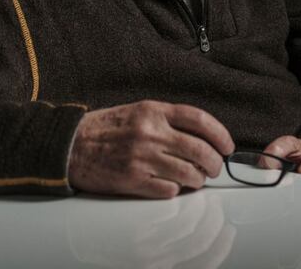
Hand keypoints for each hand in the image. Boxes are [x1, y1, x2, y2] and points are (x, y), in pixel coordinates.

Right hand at [68, 100, 233, 198]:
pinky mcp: (133, 180)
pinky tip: (169, 184)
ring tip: (193, 178)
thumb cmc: (107, 128)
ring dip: (197, 180)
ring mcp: (142, 157)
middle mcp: (150, 132)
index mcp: (153, 111)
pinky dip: (175, 190)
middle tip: (214, 168)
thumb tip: (202, 136)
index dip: (220, 133)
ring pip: (189, 174)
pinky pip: (169, 191)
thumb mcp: (139, 111)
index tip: (227, 145)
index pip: (199, 119)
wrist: (73, 144)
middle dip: (215, 163)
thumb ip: (168, 119)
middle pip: (200, 150)